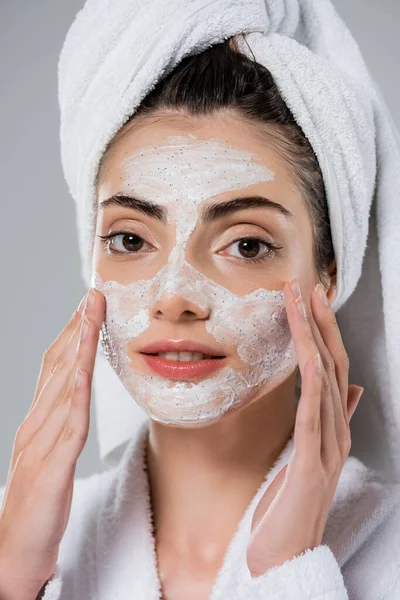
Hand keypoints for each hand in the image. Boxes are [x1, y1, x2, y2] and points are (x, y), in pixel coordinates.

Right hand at [0, 288, 104, 599]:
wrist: (14, 554)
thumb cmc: (38, 506)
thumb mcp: (51, 456)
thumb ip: (62, 426)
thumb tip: (80, 394)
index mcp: (37, 422)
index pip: (55, 368)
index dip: (72, 335)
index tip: (89, 307)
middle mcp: (36, 426)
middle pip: (57, 367)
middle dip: (77, 329)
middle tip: (93, 296)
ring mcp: (41, 446)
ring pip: (63, 387)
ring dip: (79, 349)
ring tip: (92, 317)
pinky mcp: (52, 470)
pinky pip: (69, 426)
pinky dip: (77, 394)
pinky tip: (87, 372)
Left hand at [246, 279, 363, 577]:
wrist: (283, 558)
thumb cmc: (290, 506)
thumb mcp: (309, 457)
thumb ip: (332, 421)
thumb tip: (348, 389)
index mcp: (331, 428)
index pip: (330, 370)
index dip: (322, 333)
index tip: (309, 300)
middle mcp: (335, 432)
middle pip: (331, 367)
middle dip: (320, 325)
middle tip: (307, 287)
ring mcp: (327, 448)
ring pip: (324, 381)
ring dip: (314, 340)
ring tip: (302, 305)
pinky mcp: (311, 465)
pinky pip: (313, 413)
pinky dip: (312, 379)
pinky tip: (306, 354)